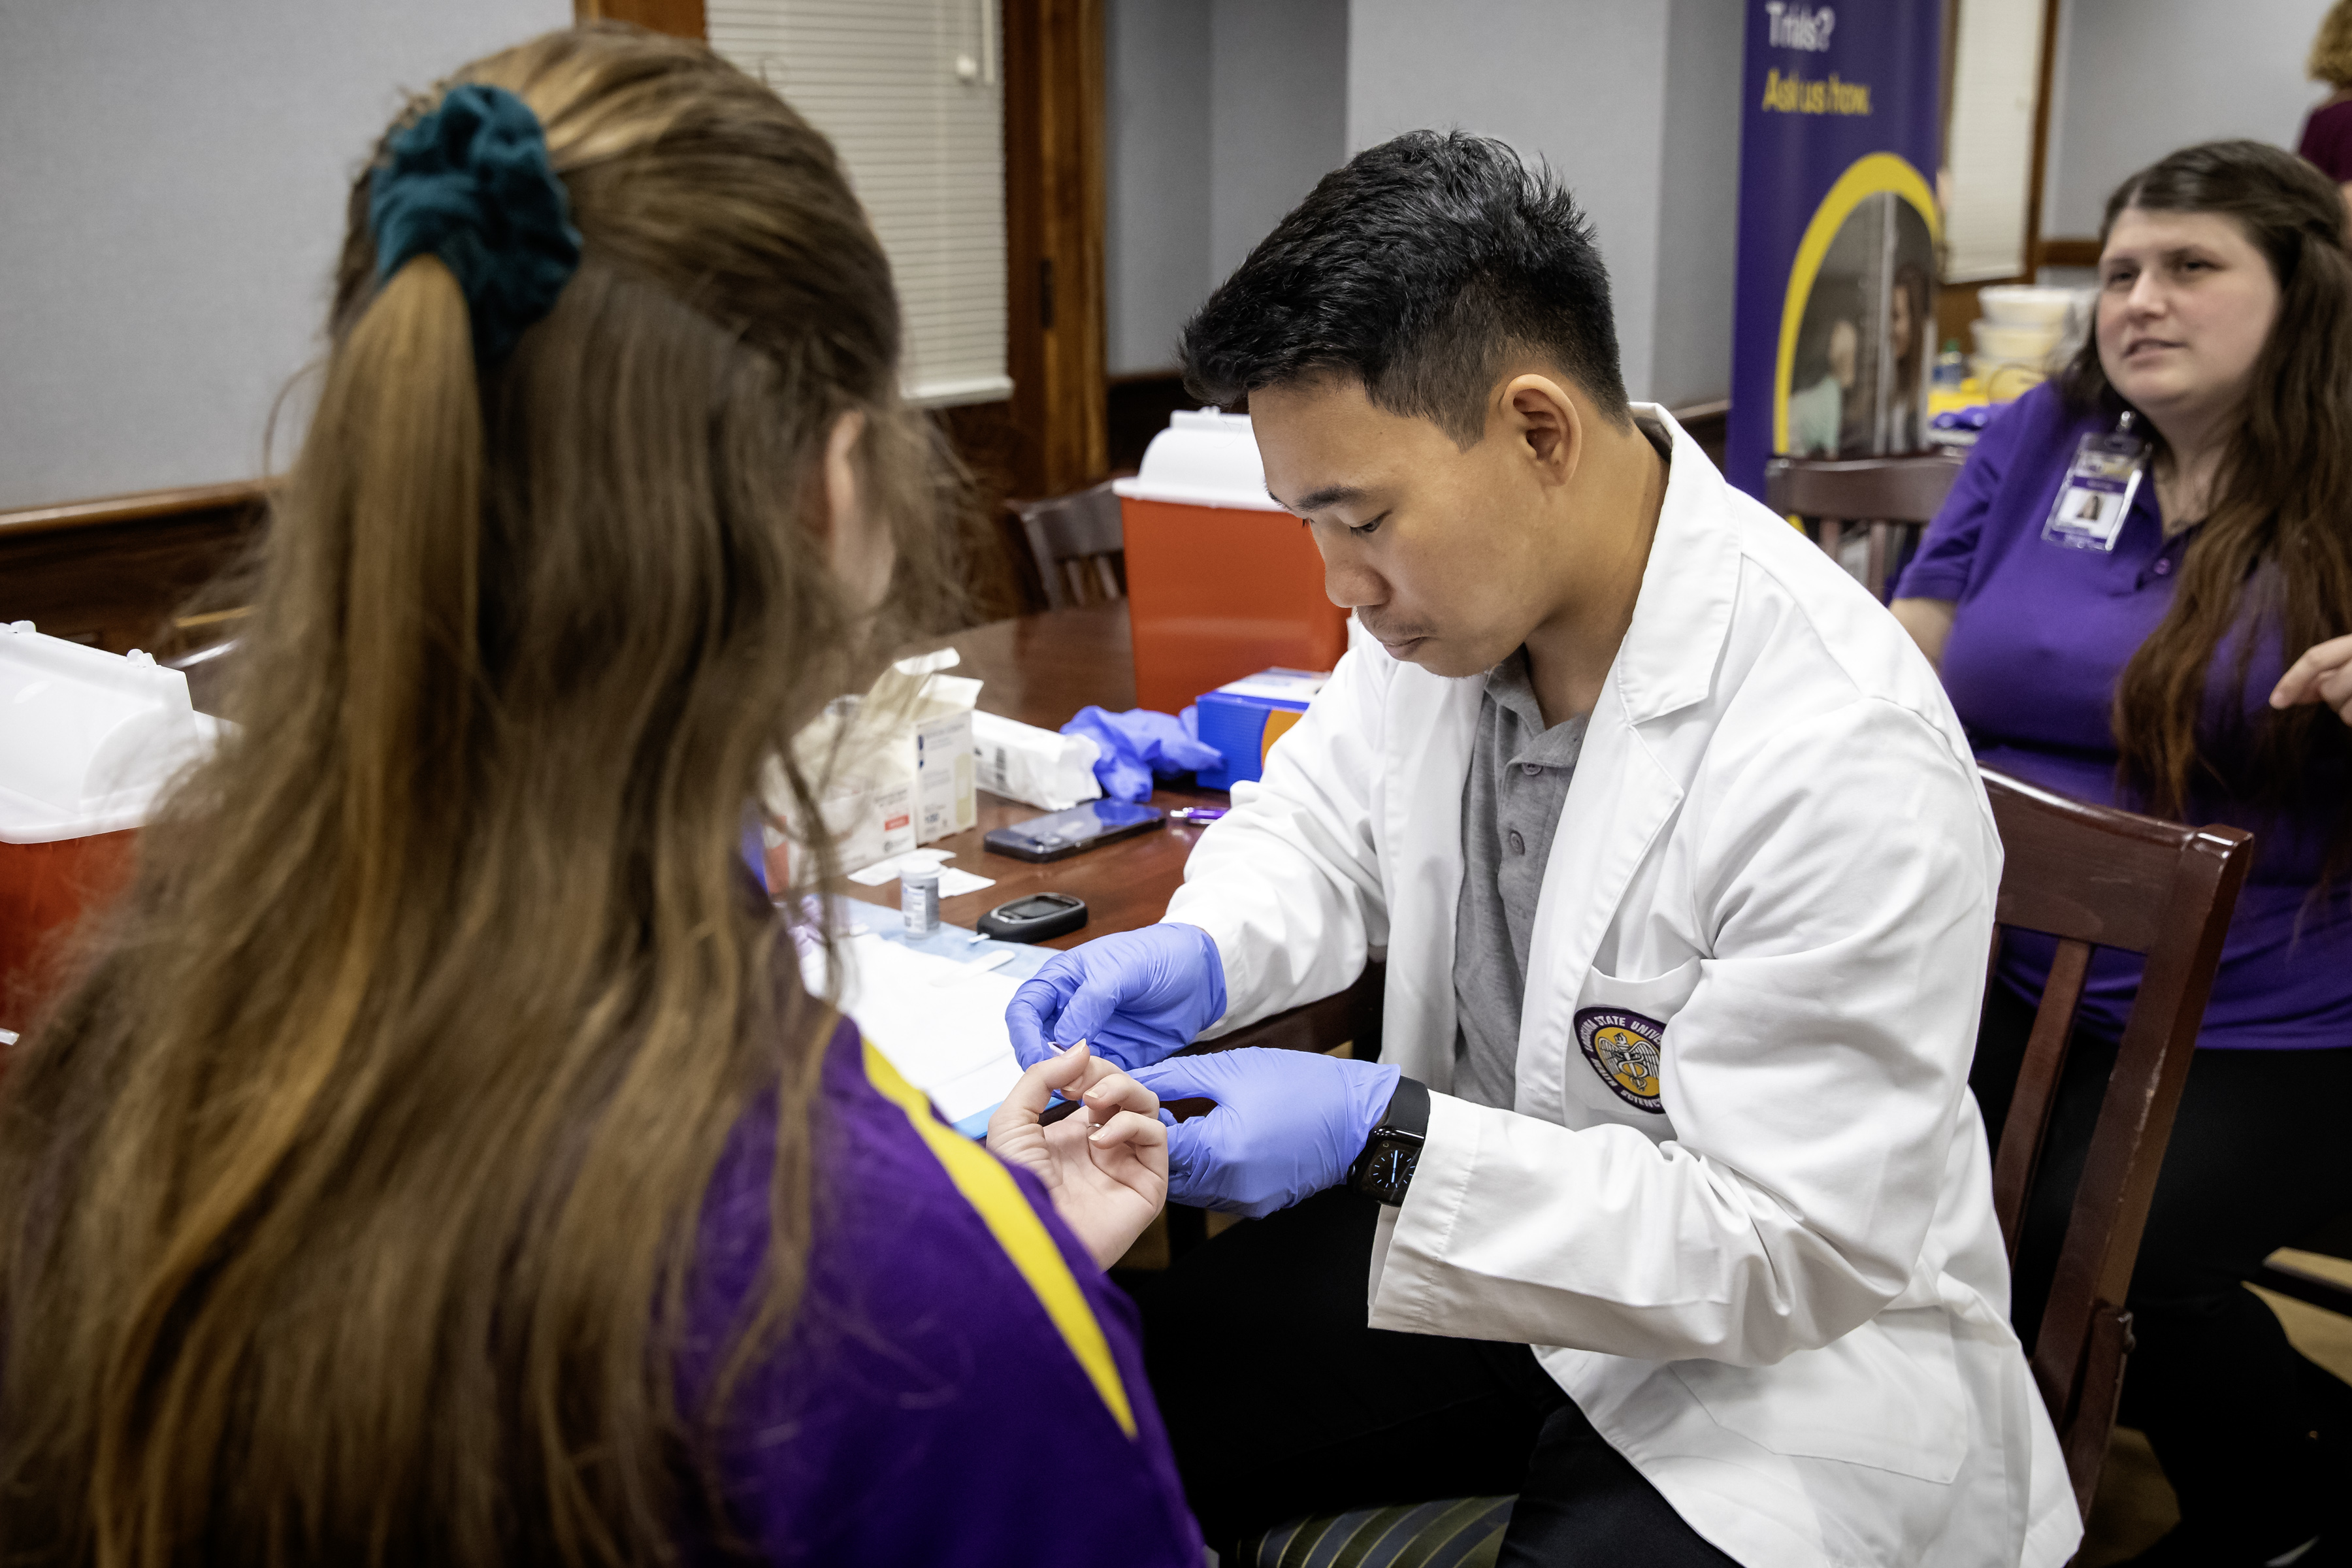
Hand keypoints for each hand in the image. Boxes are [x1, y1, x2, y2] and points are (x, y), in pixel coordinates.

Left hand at [988, 1043, 1168, 1268]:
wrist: (1030, 1237)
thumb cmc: (1014, 1191)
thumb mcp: (1011, 1122)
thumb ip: (1041, 1078)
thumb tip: (1080, 1049)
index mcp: (1069, 1135)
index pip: (1095, 1085)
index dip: (1086, 1068)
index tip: (1067, 1071)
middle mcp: (1101, 1147)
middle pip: (1124, 1090)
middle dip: (1105, 1074)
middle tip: (1081, 1085)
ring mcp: (1126, 1164)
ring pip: (1147, 1106)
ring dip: (1123, 1090)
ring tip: (1094, 1101)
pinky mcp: (1147, 1182)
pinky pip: (1156, 1135)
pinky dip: (1131, 1124)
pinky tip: (1100, 1140)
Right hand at [1004, 924, 1226, 1070]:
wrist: (1200, 974)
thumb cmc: (1159, 955)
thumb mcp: (1121, 969)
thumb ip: (1091, 1002)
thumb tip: (1065, 1039)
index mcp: (1061, 981)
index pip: (1024, 1010)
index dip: (1023, 1033)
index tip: (1037, 1055)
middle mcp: (1069, 1012)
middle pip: (1036, 1044)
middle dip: (1042, 1063)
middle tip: (1058, 1079)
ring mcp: (1090, 1037)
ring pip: (1062, 1067)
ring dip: (1067, 1079)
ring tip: (1082, 1087)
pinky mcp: (1113, 1058)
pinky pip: (1093, 1078)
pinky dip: (1094, 1086)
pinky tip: (1103, 1089)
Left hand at [1129, 1048, 1399, 1218]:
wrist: (1359, 1120)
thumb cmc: (1302, 1086)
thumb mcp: (1233, 1069)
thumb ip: (1176, 1077)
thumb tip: (1134, 1078)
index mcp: (1220, 1151)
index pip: (1152, 1144)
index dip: (1131, 1121)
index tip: (1121, 1102)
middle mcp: (1228, 1186)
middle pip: (1164, 1170)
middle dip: (1148, 1143)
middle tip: (1142, 1113)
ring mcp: (1242, 1200)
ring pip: (1185, 1184)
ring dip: (1175, 1158)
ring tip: (1173, 1124)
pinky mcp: (1255, 1204)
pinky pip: (1211, 1190)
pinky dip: (1201, 1169)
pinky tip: (1207, 1141)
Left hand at [2272, 634, 2351, 727]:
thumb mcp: (2348, 666)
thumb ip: (2319, 677)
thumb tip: (2279, 699)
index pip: (2316, 658)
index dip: (2292, 681)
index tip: (2276, 702)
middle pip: (2329, 688)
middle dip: (2333, 698)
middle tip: (2350, 694)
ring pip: (2344, 710)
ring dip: (2349, 711)